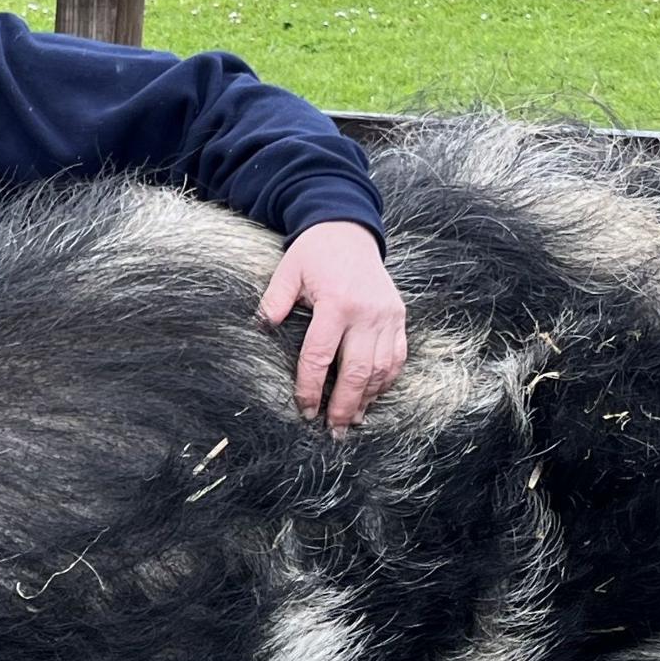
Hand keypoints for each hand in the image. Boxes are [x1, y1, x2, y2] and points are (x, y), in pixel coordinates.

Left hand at [257, 220, 406, 434]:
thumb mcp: (288, 270)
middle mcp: (366, 313)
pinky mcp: (398, 316)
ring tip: (352, 421)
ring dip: (367, 399)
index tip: (305, 410)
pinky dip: (386, 381)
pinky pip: (397, 357)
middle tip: (333, 431)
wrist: (349, 229)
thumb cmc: (314, 253)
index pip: (320, 356)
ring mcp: (387, 316)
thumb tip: (260, 327)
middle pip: (356, 371)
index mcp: (336, 303)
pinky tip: (373, 397)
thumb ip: (274, 300)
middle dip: (343, 406)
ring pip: (380, 369)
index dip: (311, 388)